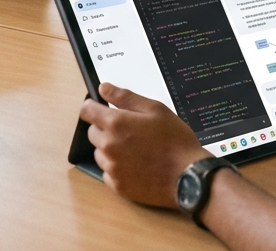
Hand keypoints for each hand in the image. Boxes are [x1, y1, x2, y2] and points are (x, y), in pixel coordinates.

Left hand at [80, 83, 206, 207]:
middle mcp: (108, 146)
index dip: (93, 107)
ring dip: (110, 149)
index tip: (101, 109)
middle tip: (129, 131)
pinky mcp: (118, 186)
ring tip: (135, 150)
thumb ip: (125, 97)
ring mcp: (112, 168)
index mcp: (116, 124)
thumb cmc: (175, 140)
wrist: (189, 176)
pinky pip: (108, 173)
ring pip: (100, 153)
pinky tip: (136, 166)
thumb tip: (104, 88)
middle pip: (93, 133)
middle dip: (105, 129)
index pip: (86, 111)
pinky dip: (117, 168)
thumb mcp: (155, 109)